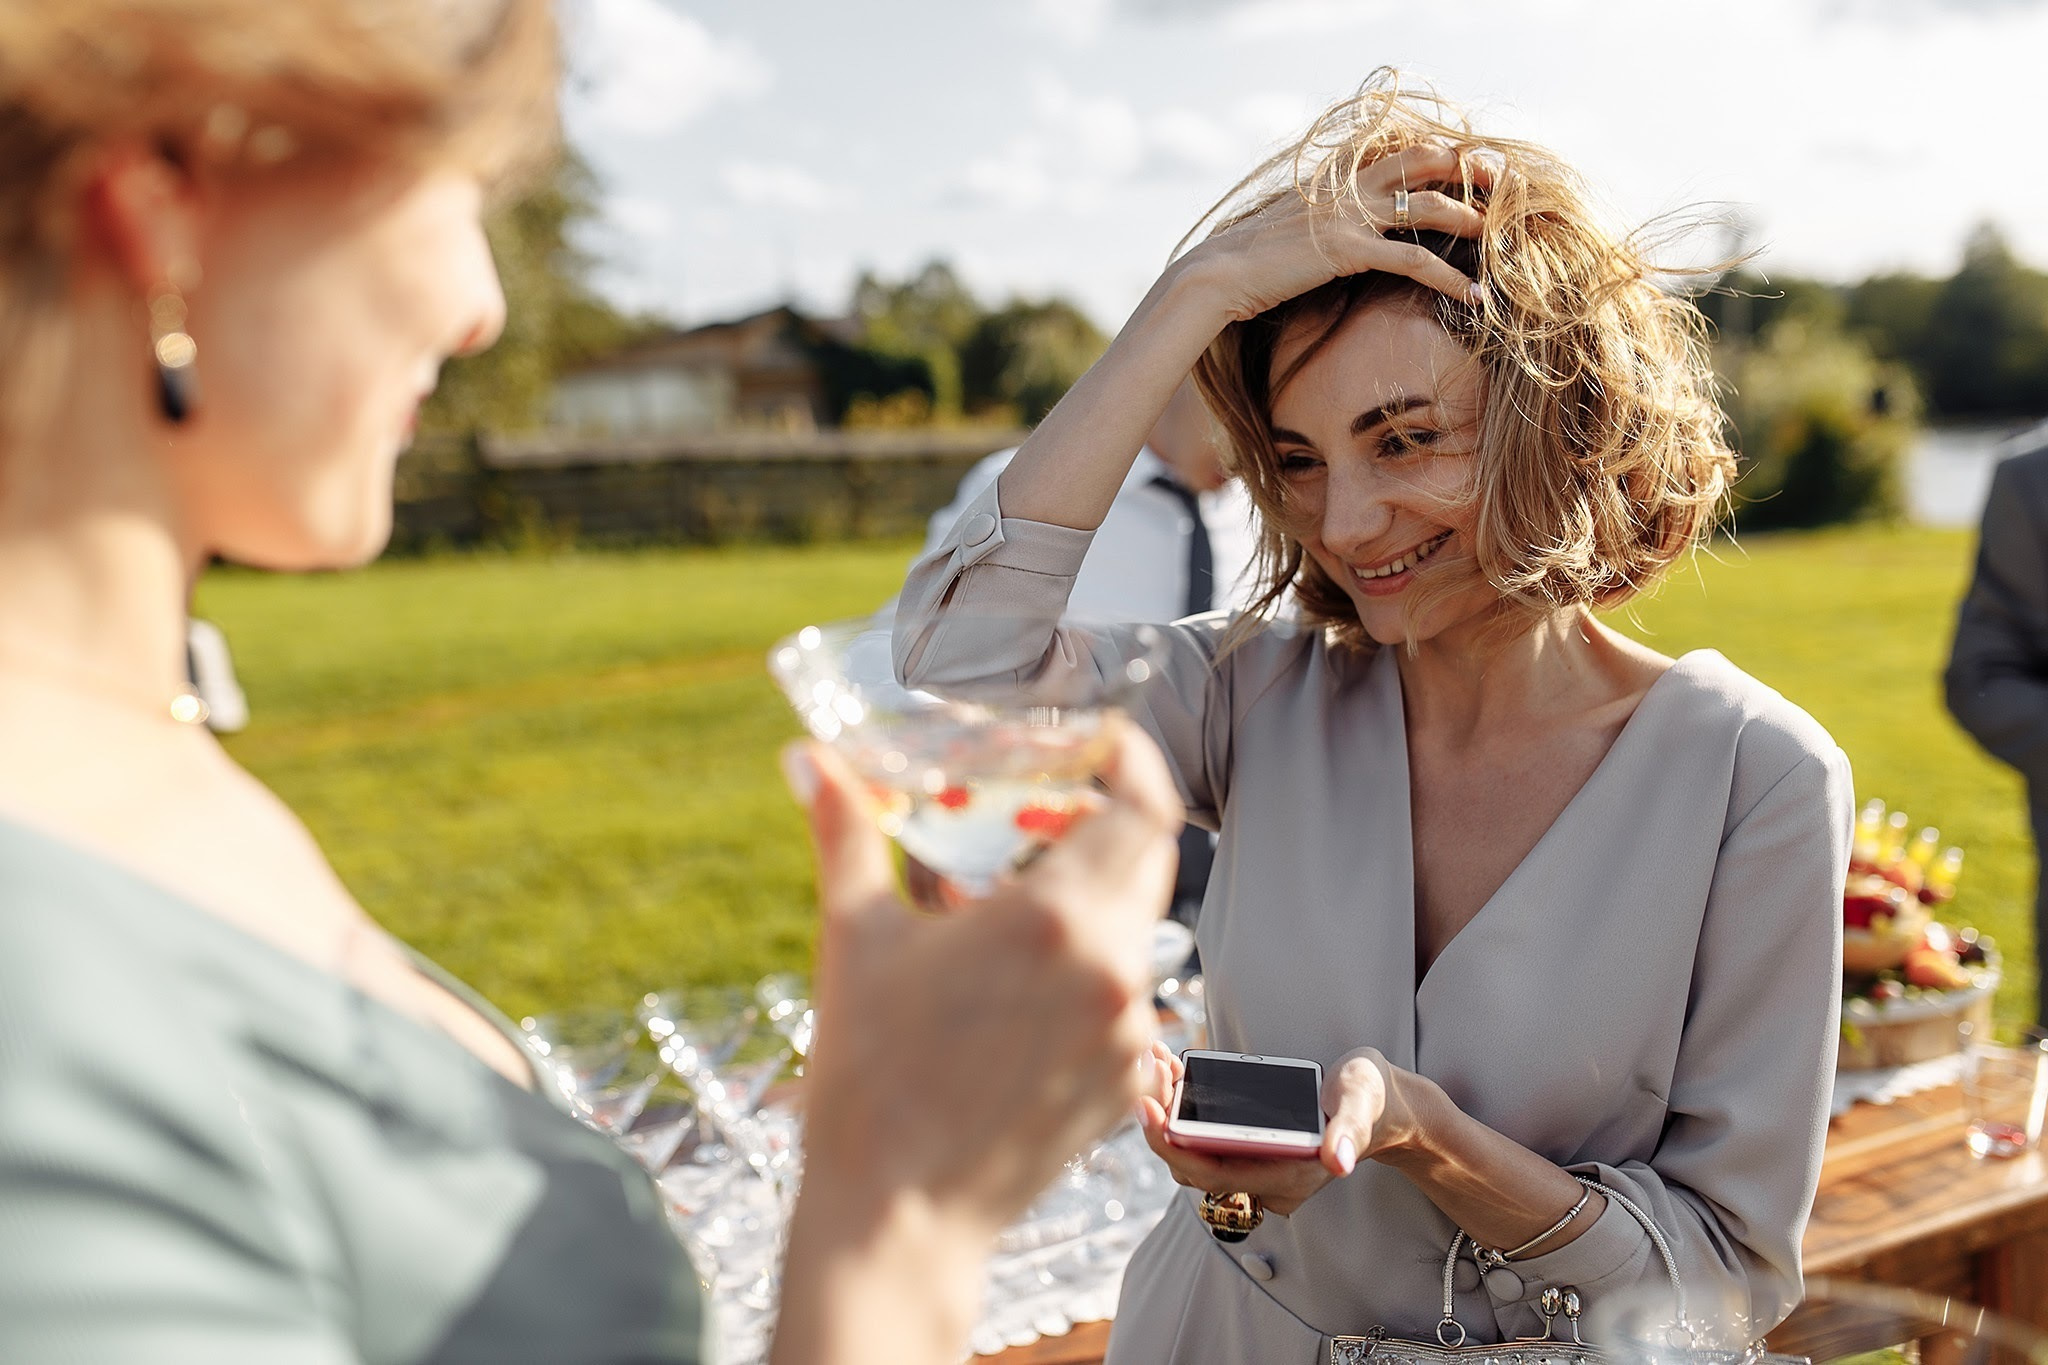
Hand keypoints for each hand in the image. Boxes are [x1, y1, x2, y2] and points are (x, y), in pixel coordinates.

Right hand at [787, 716, 1183, 1237]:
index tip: (1098, 745)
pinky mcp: (1130, 1081)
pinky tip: (1017, 993)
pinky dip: (1086, 974)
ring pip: (1134, 930)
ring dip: (1087, 905)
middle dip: (1100, 826)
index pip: (1144, 806)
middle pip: (1145, 859)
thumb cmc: (868, 1078)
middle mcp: (1111, 969)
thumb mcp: (855, 940)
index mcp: (1055, 920)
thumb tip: (808, 759)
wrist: (897, 1219)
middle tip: (1036, 821)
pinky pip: (1125, 997)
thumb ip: (846, 833)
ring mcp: (1130, 1032)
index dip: (1130, 762)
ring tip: (1006, 918)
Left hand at [1136, 1043, 1405, 1216]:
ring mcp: (1254, 1169)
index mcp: (1289, 1177)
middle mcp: (1265, 1182)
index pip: (1213, 1174)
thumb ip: (1348, 1130)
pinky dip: (1181, 1107)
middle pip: (1192, 1165)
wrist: (1376, 1105)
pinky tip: (1171, 1070)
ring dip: (1168, 1111)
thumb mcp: (1361, 1104)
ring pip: (1192, 1153)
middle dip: (1162, 1120)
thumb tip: (1337, 1161)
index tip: (1146, 1105)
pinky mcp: (1246, 1151)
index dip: (1173, 1146)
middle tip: (1148, 1067)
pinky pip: (1201, 1140)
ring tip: (1157, 1060)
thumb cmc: (1367, 1100)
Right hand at [1175, 144, 1487, 324]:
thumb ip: (1322, 216)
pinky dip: (1449, 277)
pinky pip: (1413, 260)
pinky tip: (1472, 294)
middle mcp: (1348, 186)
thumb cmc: (1248, 257)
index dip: (1442, 155)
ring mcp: (1349, 215)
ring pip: (1427, 204)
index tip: (1471, 169)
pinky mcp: (1347, 250)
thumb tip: (1335, 230)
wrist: (1218, 272)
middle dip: (1469, 171)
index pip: (1402, 150)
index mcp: (1338, 176)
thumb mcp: (1291, 224)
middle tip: (1503, 187)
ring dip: (1469, 219)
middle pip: (1425, 160)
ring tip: (1499, 239)